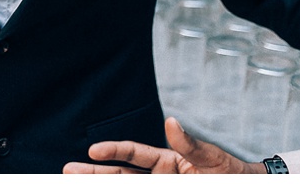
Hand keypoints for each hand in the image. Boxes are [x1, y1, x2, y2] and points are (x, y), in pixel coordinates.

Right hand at [63, 118, 261, 173]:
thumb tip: (170, 121)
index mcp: (167, 161)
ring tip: (75, 181)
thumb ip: (190, 145)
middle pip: (120, 174)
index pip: (133, 154)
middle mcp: (159, 177)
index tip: (93, 150)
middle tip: (67, 170)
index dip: (113, 151)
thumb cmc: (232, 174)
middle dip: (95, 173)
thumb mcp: (212, 158)